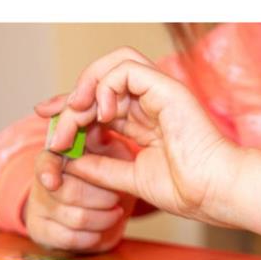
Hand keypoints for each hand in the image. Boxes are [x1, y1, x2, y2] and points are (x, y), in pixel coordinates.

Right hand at [24, 95, 135, 251]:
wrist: (92, 209)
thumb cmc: (99, 170)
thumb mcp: (103, 147)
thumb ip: (100, 127)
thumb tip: (99, 108)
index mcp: (53, 158)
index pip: (45, 164)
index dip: (49, 172)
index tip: (54, 180)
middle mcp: (41, 184)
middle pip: (69, 192)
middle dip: (101, 195)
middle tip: (116, 195)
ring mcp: (39, 211)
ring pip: (77, 218)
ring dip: (104, 217)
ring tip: (115, 210)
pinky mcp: (43, 235)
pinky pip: (72, 240)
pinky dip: (94, 236)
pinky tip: (102, 228)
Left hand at [47, 47, 243, 226]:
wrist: (213, 193)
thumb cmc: (185, 190)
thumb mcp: (129, 179)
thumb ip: (101, 168)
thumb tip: (70, 161)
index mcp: (145, 123)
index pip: (101, 104)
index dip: (72, 108)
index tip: (48, 122)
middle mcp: (150, 104)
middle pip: (101, 83)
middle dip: (70, 99)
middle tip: (51, 122)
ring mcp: (159, 93)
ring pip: (112, 67)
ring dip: (85, 88)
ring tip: (74, 115)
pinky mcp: (166, 87)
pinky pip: (126, 69)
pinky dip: (106, 85)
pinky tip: (102, 113)